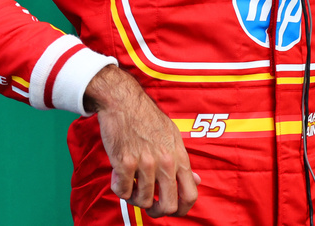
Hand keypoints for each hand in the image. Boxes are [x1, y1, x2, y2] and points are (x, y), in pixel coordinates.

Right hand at [87, 66, 199, 217]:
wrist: (124, 101)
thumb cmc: (147, 118)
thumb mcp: (172, 136)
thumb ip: (182, 160)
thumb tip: (196, 180)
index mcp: (179, 156)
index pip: (190, 194)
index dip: (183, 210)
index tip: (173, 211)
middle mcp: (165, 162)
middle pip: (168, 206)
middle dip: (157, 211)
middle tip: (149, 205)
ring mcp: (145, 163)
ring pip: (142, 201)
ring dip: (134, 196)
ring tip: (130, 182)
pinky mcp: (124, 163)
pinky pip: (122, 192)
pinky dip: (119, 189)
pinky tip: (118, 176)